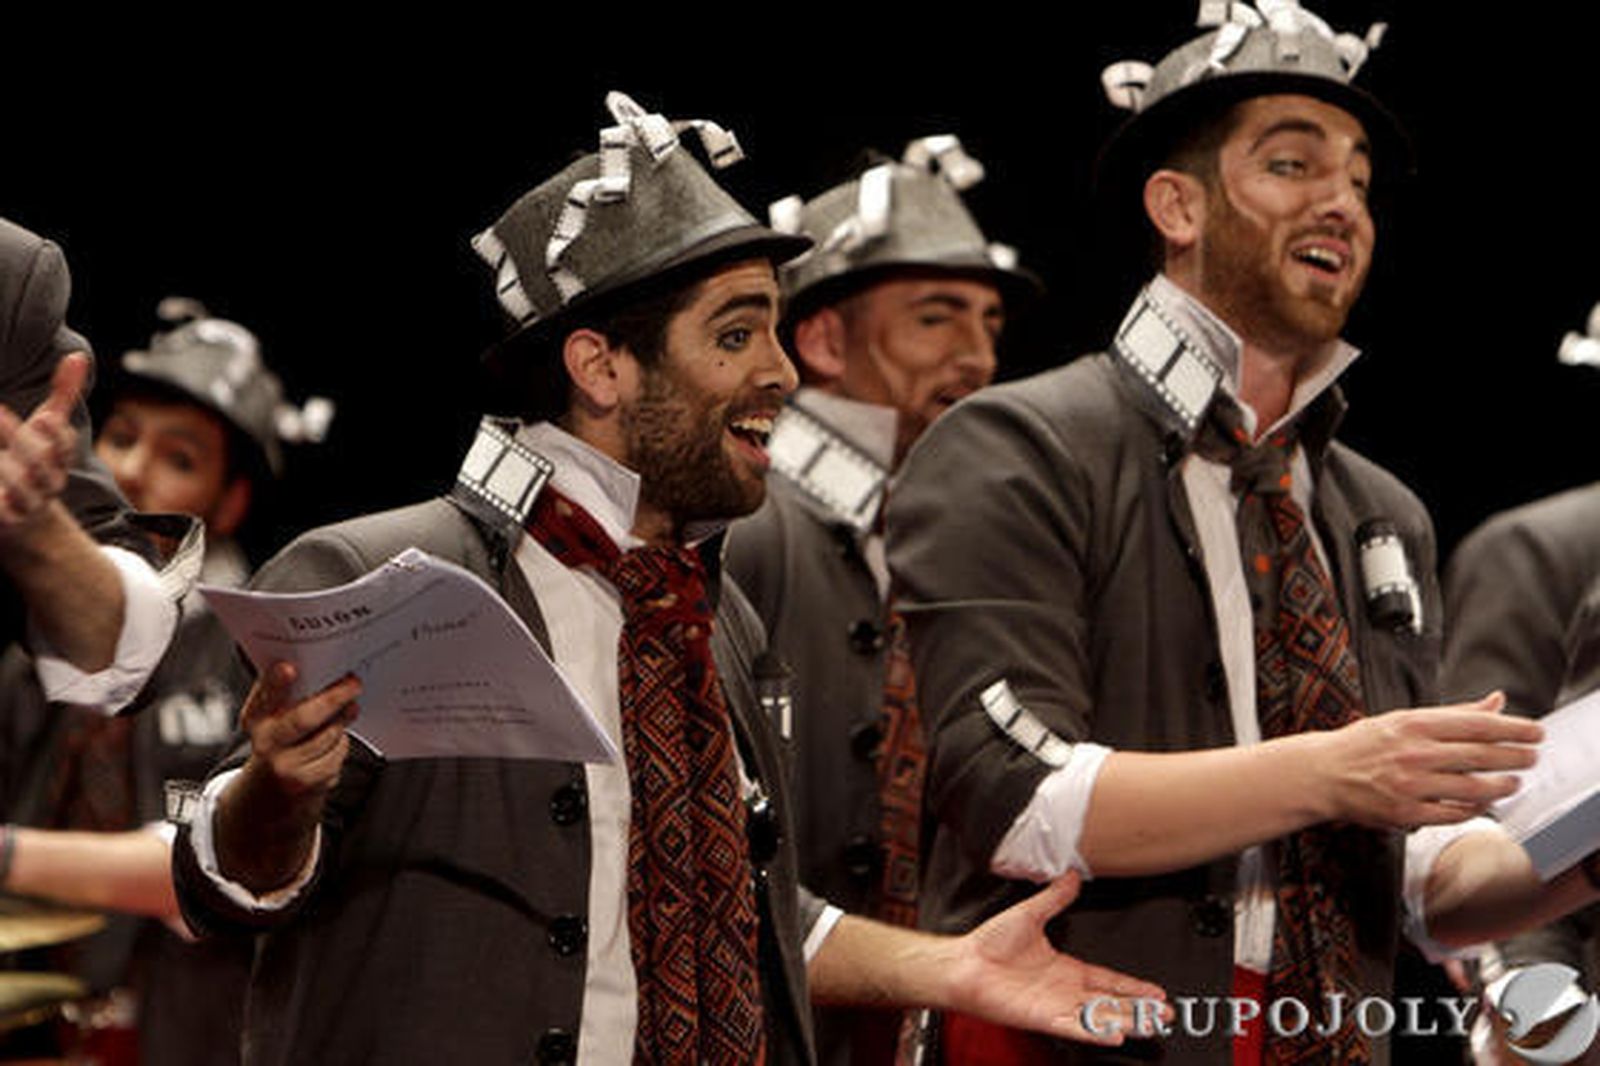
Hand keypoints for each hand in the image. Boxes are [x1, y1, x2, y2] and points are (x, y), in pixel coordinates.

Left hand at [0, 352, 86, 533]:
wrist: (29, 516)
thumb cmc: (35, 459)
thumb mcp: (49, 427)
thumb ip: (63, 394)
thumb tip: (77, 356)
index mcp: (60, 458)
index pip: (64, 445)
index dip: (56, 434)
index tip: (43, 417)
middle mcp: (48, 481)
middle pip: (42, 464)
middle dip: (22, 442)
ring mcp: (29, 502)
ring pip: (22, 489)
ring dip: (6, 471)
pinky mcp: (9, 518)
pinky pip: (3, 512)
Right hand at [217, 662, 360, 892]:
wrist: (269, 797)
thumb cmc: (278, 744)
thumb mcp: (271, 719)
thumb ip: (285, 693)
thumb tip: (308, 663)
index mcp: (255, 720)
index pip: (262, 698)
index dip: (274, 683)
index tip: (288, 668)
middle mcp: (265, 744)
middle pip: (302, 719)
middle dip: (332, 699)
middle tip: (353, 684)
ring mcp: (284, 768)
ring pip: (328, 737)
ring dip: (342, 722)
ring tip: (347, 710)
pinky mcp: (305, 786)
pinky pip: (336, 758)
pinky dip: (340, 748)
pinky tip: (332, 746)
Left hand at [941, 871, 1167, 1045]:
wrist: (964, 962)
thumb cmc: (989, 943)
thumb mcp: (1029, 914)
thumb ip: (1053, 898)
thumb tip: (1070, 876)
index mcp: (1066, 968)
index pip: (1109, 980)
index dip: (1133, 987)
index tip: (1156, 991)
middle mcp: (1064, 989)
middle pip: (1112, 1003)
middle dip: (1140, 1009)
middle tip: (1165, 1014)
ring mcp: (1055, 1005)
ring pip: (1100, 1017)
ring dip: (1126, 1021)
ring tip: (1151, 1024)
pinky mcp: (1043, 1017)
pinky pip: (1075, 1027)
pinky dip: (1095, 1032)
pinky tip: (1115, 1034)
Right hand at [1313, 692, 1540, 828]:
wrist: (1320, 773)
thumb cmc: (1363, 745)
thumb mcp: (1405, 719)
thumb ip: (1454, 713)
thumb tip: (1495, 701)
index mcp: (1414, 725)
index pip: (1477, 725)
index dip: (1513, 729)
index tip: (1535, 732)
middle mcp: (1414, 753)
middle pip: (1481, 755)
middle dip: (1516, 757)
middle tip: (1532, 757)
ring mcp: (1410, 785)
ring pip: (1473, 788)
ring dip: (1501, 786)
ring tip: (1513, 782)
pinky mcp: (1404, 813)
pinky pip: (1452, 814)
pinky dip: (1474, 809)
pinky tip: (1482, 803)